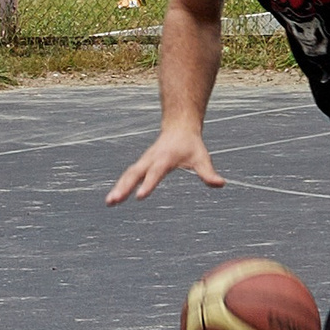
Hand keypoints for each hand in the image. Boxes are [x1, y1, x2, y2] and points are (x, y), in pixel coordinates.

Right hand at [105, 124, 223, 203]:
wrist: (179, 127)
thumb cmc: (191, 144)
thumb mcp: (202, 157)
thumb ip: (208, 173)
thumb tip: (220, 184)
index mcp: (164, 159)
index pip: (155, 174)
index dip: (148, 185)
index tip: (139, 197)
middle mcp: (150, 159)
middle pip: (134, 174)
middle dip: (123, 187)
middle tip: (113, 201)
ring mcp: (144, 161)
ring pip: (128, 175)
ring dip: (118, 188)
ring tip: (109, 203)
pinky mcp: (141, 164)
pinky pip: (128, 175)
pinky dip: (121, 185)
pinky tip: (114, 198)